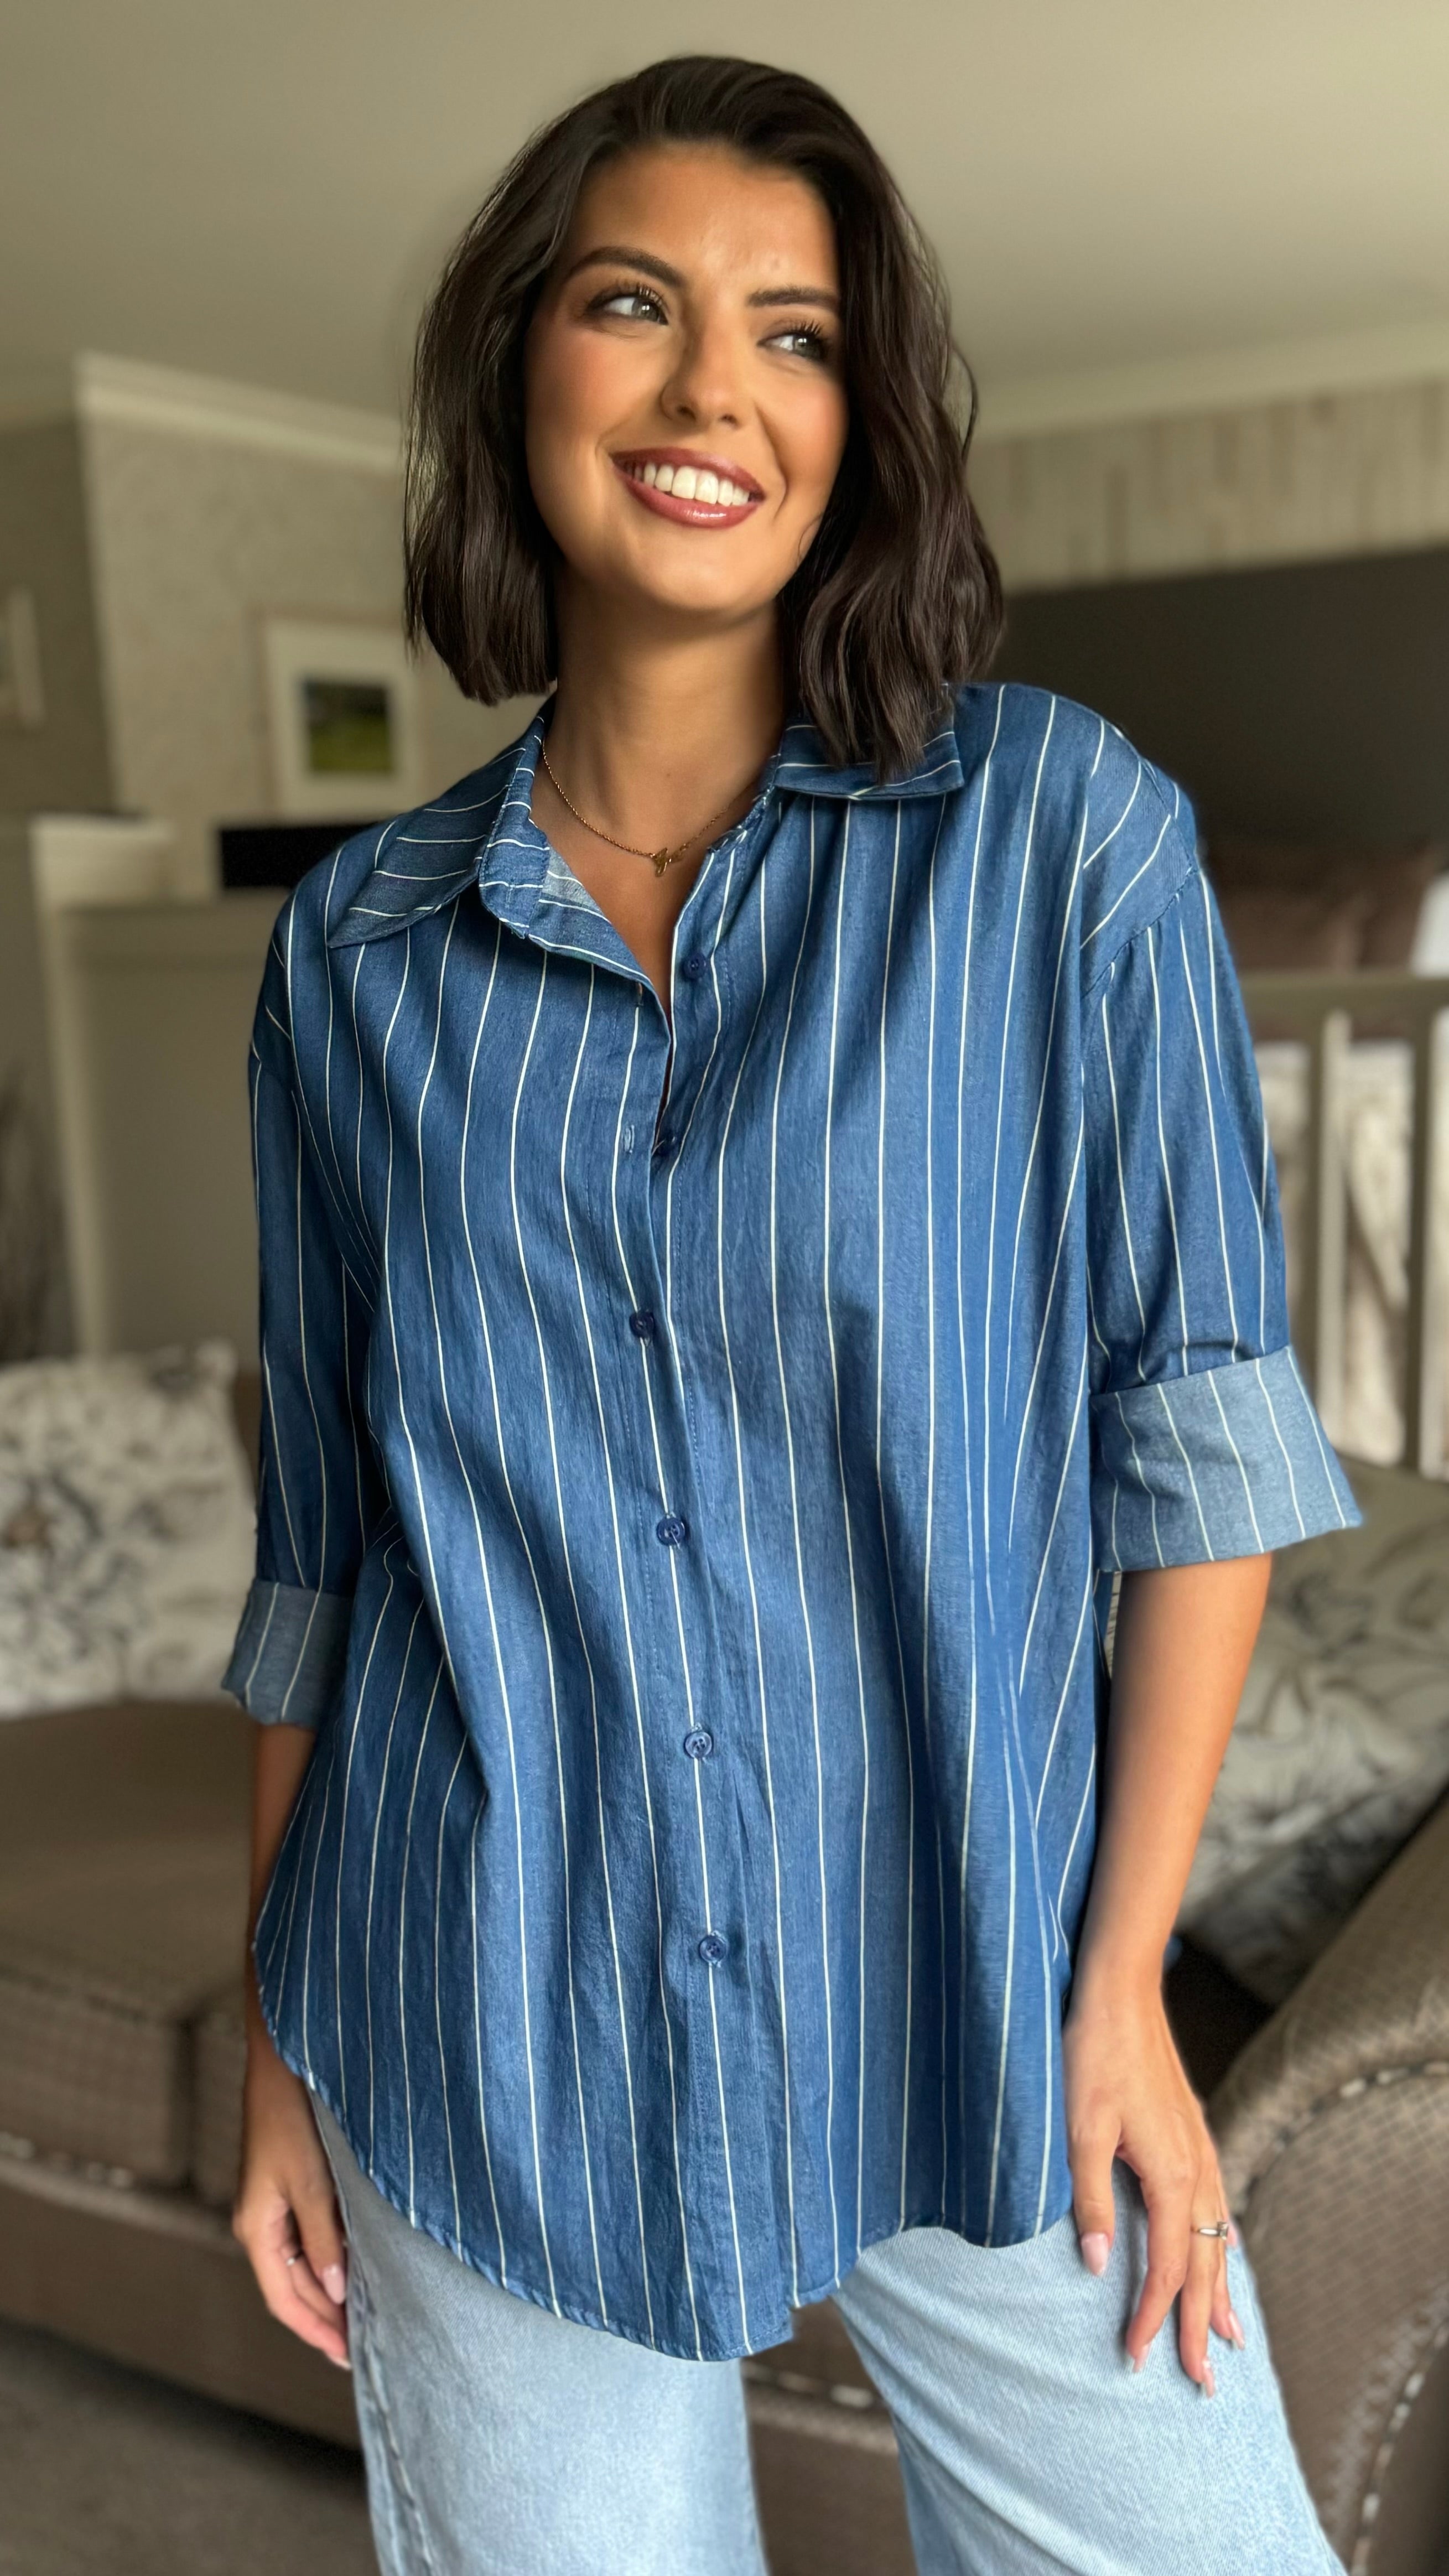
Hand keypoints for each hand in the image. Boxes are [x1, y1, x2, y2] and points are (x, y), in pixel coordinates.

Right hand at [233, 2025, 349, 2367]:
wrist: (285, 2060)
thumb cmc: (293, 2116)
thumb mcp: (313, 2180)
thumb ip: (324, 2237)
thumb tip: (335, 2290)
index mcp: (257, 2229)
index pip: (284, 2298)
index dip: (315, 2330)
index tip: (347, 2357)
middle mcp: (261, 2223)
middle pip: (293, 2287)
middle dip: (324, 2318)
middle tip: (363, 2345)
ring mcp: (275, 2205)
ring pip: (302, 2265)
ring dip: (328, 2291)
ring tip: (364, 2316)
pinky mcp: (291, 2186)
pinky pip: (309, 2238)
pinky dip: (330, 2260)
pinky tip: (355, 2267)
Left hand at [1062, 1969, 1244, 2390]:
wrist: (1120, 1991)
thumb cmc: (1091, 2053)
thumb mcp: (1078, 2127)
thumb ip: (1092, 2198)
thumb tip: (1101, 2266)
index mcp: (1170, 2175)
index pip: (1168, 2267)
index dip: (1152, 2317)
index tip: (1137, 2358)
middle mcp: (1195, 2169)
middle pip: (1204, 2265)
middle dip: (1200, 2325)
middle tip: (1204, 2382)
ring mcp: (1198, 2149)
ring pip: (1216, 2238)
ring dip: (1218, 2290)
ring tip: (1228, 2335)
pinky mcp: (1190, 2132)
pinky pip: (1215, 2204)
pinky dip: (1220, 2241)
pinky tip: (1225, 2250)